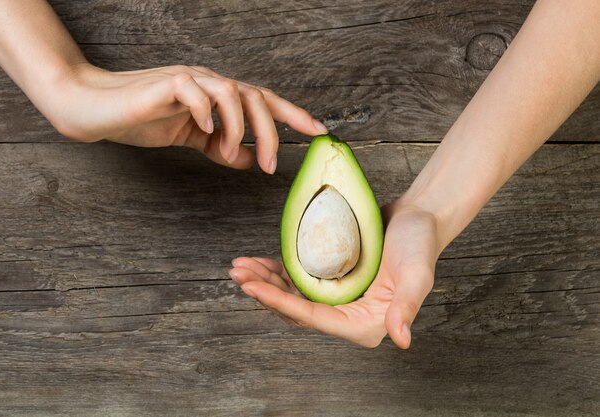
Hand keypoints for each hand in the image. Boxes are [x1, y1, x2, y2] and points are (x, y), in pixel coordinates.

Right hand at [46, 64, 326, 173]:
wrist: (98, 110)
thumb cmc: (143, 119)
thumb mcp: (192, 139)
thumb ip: (220, 148)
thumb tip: (249, 161)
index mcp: (218, 96)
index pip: (263, 101)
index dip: (292, 115)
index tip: (319, 131)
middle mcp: (209, 83)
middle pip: (255, 96)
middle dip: (269, 131)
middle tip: (271, 166)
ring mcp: (189, 80)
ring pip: (231, 91)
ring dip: (239, 126)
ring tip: (230, 153)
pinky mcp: (166, 83)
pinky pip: (196, 91)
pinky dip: (208, 112)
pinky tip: (206, 133)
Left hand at [229, 202, 440, 347]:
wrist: (417, 218)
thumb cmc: (419, 244)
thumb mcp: (417, 274)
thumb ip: (406, 307)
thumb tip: (401, 340)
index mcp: (364, 323)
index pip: (314, 318)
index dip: (281, 304)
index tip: (252, 288)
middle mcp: (346, 314)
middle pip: (296, 309)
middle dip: (264, 292)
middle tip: (236, 274)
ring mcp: (336, 297)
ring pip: (291, 294)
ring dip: (264, 282)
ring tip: (239, 266)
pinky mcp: (329, 278)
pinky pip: (297, 278)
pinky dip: (276, 270)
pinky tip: (257, 262)